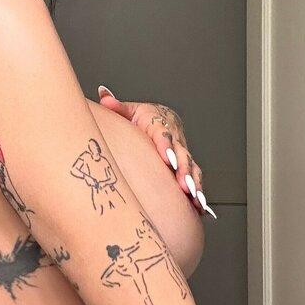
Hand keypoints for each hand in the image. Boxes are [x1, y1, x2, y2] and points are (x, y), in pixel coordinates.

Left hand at [96, 86, 215, 217]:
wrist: (162, 118)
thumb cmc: (144, 117)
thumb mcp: (130, 110)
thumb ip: (118, 107)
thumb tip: (104, 96)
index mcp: (161, 124)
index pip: (164, 134)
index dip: (166, 146)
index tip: (166, 157)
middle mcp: (175, 139)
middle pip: (182, 155)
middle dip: (184, 171)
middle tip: (184, 185)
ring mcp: (182, 154)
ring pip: (191, 169)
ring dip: (194, 184)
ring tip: (195, 199)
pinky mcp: (185, 167)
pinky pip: (194, 180)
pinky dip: (198, 194)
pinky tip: (200, 208)